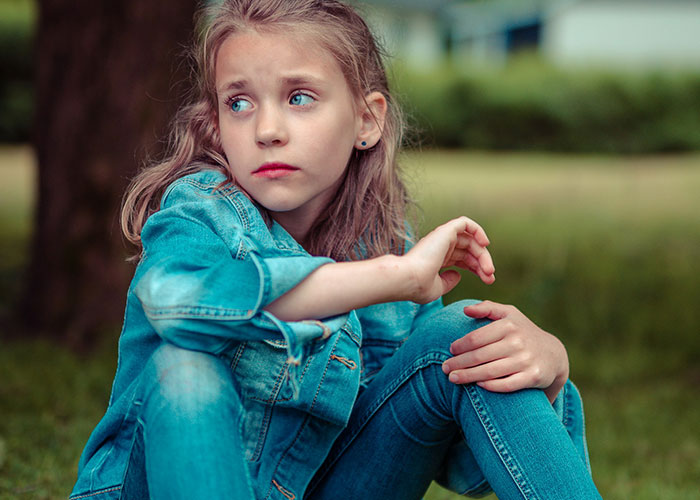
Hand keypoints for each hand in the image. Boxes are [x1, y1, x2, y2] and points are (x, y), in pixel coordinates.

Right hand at [403, 217, 494, 303]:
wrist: (408, 279)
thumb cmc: (418, 287)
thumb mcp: (437, 288)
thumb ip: (448, 282)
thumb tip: (458, 275)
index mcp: (436, 259)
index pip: (462, 259)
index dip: (477, 269)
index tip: (488, 281)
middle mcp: (439, 247)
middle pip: (469, 250)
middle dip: (482, 263)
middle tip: (490, 277)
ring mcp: (441, 238)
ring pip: (470, 239)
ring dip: (483, 254)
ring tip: (489, 270)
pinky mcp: (445, 231)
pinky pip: (465, 223)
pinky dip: (477, 230)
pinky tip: (485, 244)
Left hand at [441, 301, 568, 402]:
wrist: (553, 354)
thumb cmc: (522, 332)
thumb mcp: (509, 314)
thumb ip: (487, 308)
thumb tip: (466, 310)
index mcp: (509, 325)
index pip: (476, 338)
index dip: (460, 346)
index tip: (450, 351)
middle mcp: (517, 342)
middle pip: (480, 356)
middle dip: (459, 363)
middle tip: (444, 369)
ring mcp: (526, 360)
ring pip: (490, 371)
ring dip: (468, 376)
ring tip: (453, 379)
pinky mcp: (533, 377)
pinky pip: (507, 384)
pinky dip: (491, 386)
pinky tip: (478, 385)